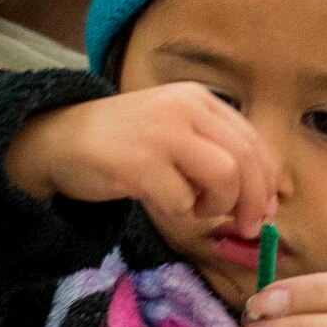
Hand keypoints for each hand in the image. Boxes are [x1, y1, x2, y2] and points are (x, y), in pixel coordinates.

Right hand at [6, 85, 277, 241]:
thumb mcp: (173, 130)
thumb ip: (213, 151)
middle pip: (246, 160)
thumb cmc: (122, 144)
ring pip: (225, 177)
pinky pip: (183, 201)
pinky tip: (164, 206)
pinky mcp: (139, 164)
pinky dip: (181, 214)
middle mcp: (185, 108)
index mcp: (198, 99)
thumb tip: (262, 200)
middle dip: (253, 202)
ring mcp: (162, 134)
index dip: (267, 180)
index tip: (264, 208)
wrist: (59, 140)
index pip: (253, 140)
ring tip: (197, 210)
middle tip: (246, 228)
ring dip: (219, 207)